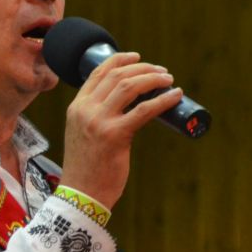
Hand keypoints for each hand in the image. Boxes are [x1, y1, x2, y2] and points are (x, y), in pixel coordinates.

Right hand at [58, 51, 183, 209]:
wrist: (81, 194)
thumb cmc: (87, 167)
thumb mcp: (84, 134)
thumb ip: (97, 117)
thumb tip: (130, 105)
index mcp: (76, 108)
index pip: (97, 73)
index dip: (119, 60)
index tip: (137, 57)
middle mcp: (85, 110)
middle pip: (116, 75)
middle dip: (143, 68)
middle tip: (161, 72)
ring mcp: (99, 122)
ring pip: (130, 86)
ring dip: (153, 79)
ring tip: (168, 80)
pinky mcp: (115, 135)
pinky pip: (144, 110)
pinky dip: (163, 100)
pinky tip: (174, 96)